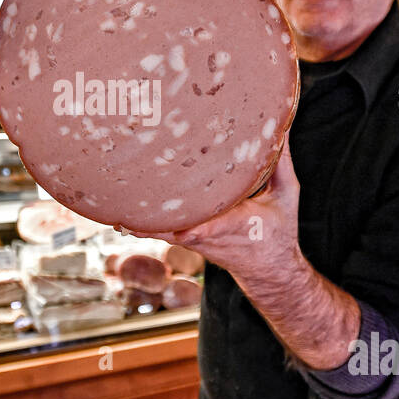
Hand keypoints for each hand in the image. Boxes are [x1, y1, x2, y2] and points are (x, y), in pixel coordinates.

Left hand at [130, 142, 303, 288]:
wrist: (268, 271)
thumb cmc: (277, 231)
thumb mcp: (286, 196)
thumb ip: (280, 162)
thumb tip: (279, 126)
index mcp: (237, 226)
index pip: (215, 229)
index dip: (199, 230)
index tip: (188, 230)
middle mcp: (210, 235)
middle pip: (175, 229)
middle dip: (154, 216)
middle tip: (127, 198)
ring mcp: (192, 240)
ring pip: (160, 230)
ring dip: (138, 217)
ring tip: (111, 198)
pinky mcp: (182, 239)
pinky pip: (157, 231)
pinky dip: (138, 222)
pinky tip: (116, 210)